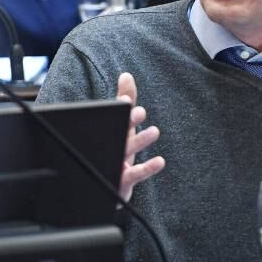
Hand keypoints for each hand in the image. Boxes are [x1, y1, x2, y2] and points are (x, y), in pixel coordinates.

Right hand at [116, 72, 163, 201]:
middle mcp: (111, 145)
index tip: (127, 98)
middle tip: (140, 111)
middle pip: (120, 132)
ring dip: (140, 141)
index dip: (121, 107)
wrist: (101, 186)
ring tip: (155, 131)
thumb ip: (126, 100)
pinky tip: (160, 161)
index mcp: (111, 130)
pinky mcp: (122, 182)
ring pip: (126, 151)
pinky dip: (147, 169)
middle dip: (129, 121)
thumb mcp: (123, 124)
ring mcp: (115, 164)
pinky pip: (135, 175)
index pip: (115, 115)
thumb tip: (126, 75)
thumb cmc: (115, 149)